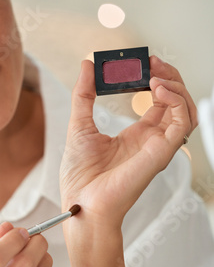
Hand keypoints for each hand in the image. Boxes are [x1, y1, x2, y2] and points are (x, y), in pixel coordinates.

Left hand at [60, 56, 196, 224]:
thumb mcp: (79, 125)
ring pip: (186, 110)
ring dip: (176, 87)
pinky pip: (182, 122)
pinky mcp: (161, 152)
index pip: (159, 101)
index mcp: (136, 135)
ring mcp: (158, 146)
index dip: (156, 79)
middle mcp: (152, 139)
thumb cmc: (80, 175)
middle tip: (152, 62)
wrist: (81, 203)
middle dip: (169, 76)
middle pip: (176, 102)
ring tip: (156, 75)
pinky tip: (157, 89)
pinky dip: (176, 101)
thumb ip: (84, 95)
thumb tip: (87, 65)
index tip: (143, 63)